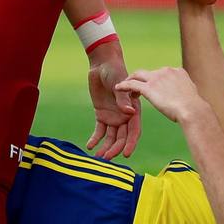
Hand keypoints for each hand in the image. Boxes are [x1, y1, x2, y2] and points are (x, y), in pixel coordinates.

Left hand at [84, 42, 141, 158]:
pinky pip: (99, 130)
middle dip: (115, 149)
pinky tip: (90, 146)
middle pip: (122, 137)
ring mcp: (113, 116)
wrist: (103, 64)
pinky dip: (95, 139)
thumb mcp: (119, 82)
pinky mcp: (101, 114)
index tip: (125, 154)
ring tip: (98, 157)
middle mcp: (124, 116)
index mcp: (133, 110)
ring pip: (111, 137)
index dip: (130, 143)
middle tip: (107, 159)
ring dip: (106, 147)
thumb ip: (123, 98)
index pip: (134, 130)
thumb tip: (129, 112)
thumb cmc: (115, 71)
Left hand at [114, 67, 209, 125]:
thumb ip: (186, 93)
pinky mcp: (149, 87)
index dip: (156, 80)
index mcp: (178, 71)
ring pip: (138, 76)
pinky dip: (124, 85)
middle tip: (135, 87)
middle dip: (142, 78)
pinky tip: (118, 88)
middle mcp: (166, 71)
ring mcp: (157, 78)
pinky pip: (132, 84)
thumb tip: (188, 98)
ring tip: (125, 88)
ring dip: (131, 81)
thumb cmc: (194, 108)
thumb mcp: (192, 96)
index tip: (153, 87)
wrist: (192, 110)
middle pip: (149, 72)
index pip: (163, 73)